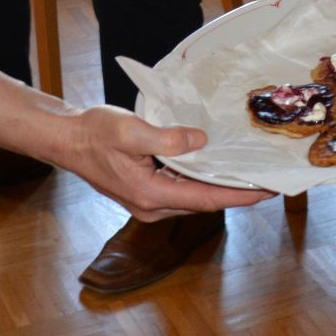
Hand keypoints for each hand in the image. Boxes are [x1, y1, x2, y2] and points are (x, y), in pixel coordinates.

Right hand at [58, 105, 270, 220]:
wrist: (67, 140)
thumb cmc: (93, 133)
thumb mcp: (130, 130)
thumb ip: (166, 139)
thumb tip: (200, 141)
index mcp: (150, 194)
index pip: (206, 199)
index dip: (240, 196)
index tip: (267, 191)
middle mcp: (151, 206)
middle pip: (205, 204)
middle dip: (237, 194)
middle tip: (268, 181)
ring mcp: (148, 202)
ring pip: (194, 199)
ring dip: (221, 189)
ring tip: (250, 176)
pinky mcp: (146, 193)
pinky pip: (182, 191)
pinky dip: (202, 182)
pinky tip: (217, 169)